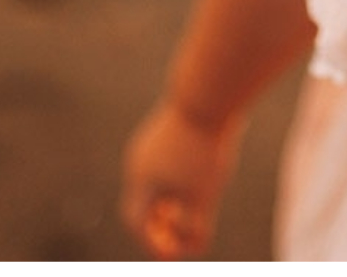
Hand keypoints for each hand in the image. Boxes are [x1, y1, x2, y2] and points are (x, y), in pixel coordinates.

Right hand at [120, 99, 242, 260]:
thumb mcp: (205, 192)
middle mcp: (139, 159)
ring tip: (184, 214)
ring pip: (153, 181)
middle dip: (158, 224)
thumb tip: (195, 247)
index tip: (171, 256)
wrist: (210, 90)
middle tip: (177, 239)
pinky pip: (163, 163)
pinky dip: (174, 182)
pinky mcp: (165, 129)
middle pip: (142, 202)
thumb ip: (197, 224)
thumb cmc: (207, 145)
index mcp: (142, 177)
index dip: (151, 243)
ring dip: (165, 202)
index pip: (136, 222)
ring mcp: (149, 141)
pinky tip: (194, 182)